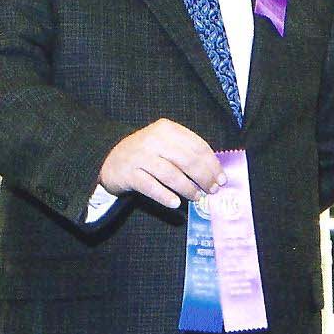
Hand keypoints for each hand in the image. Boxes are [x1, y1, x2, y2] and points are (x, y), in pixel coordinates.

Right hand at [98, 118, 223, 208]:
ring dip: (188, 189)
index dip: (212, 164)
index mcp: (167, 129)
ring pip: (171, 174)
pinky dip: (165, 196)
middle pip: (187, 160)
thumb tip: (215, 174)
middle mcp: (153, 139)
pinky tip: (176, 203)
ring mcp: (139, 156)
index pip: (197, 146)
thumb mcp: (166, 145)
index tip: (222, 179)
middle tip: (212, 190)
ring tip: (197, 197)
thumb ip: (187, 153)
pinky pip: (151, 187)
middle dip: (204, 178)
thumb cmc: (147, 154)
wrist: (111, 159)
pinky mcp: (129, 174)